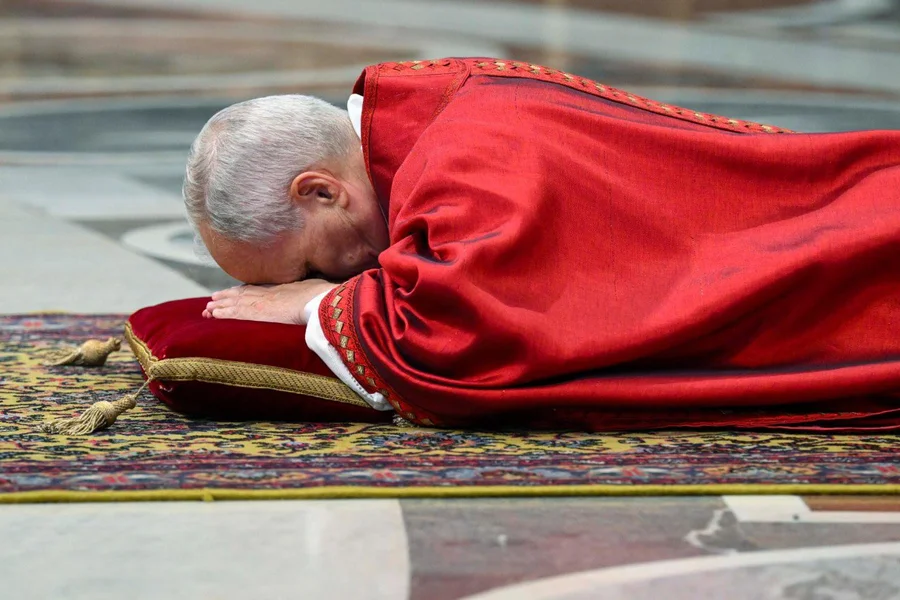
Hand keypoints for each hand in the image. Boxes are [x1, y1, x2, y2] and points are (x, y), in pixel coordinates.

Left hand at [203, 279, 338, 324]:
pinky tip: (213, 315)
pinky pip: (235, 314)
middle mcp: (269, 294)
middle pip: (243, 295)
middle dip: (227, 298)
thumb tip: (321, 293)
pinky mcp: (258, 314)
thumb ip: (312, 292)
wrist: (321, 301)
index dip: (243, 291)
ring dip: (220, 306)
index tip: (233, 292)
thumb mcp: (318, 290)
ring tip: (208, 309)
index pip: (258, 290)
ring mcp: (262, 303)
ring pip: (235, 303)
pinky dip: (223, 314)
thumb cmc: (325, 297)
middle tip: (212, 301)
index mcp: (282, 290)